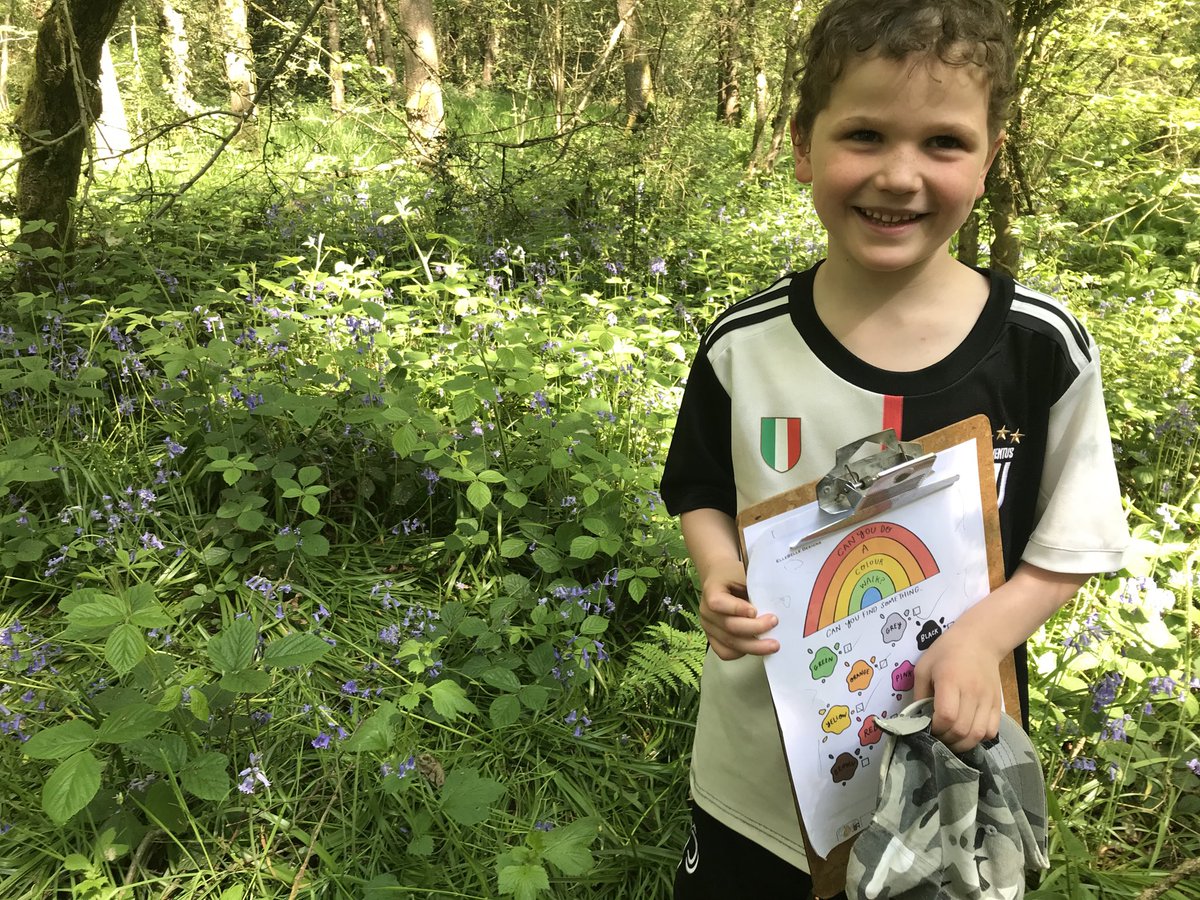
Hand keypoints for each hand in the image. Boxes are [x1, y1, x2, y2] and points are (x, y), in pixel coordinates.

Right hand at [698, 558, 779, 660]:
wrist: (720, 578)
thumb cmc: (734, 575)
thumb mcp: (743, 572)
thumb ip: (755, 586)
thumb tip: (777, 602)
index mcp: (711, 591)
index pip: (718, 603)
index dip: (737, 609)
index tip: (755, 611)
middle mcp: (706, 611)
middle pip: (728, 626)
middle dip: (754, 629)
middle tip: (774, 624)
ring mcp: (708, 627)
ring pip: (729, 643)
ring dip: (753, 647)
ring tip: (772, 645)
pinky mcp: (713, 638)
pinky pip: (725, 652)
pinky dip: (742, 653)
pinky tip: (756, 646)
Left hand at [913, 624, 1001, 752]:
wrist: (979, 640)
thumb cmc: (946, 652)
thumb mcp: (924, 667)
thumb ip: (919, 694)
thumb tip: (916, 719)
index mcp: (950, 681)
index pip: (946, 716)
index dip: (936, 728)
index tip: (928, 727)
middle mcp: (972, 692)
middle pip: (962, 730)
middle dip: (946, 740)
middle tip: (937, 736)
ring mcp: (988, 700)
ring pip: (978, 735)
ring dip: (962, 744)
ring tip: (951, 739)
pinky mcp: (998, 704)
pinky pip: (992, 731)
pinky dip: (979, 739)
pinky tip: (968, 733)